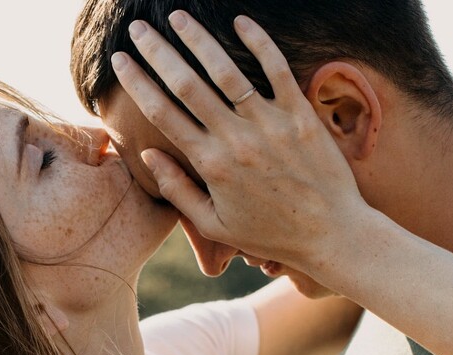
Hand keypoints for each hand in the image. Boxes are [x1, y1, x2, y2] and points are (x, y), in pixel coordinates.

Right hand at [111, 11, 370, 269]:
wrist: (332, 235)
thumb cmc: (270, 233)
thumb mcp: (214, 224)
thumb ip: (177, 190)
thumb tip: (148, 154)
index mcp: (210, 164)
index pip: (162, 114)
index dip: (137, 82)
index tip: (120, 61)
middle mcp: (235, 140)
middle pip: (186, 85)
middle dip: (157, 52)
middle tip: (137, 28)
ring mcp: (269, 124)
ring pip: (226, 71)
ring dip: (197, 39)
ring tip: (177, 16)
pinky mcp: (301, 116)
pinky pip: (277, 70)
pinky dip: (259, 43)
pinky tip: (240, 20)